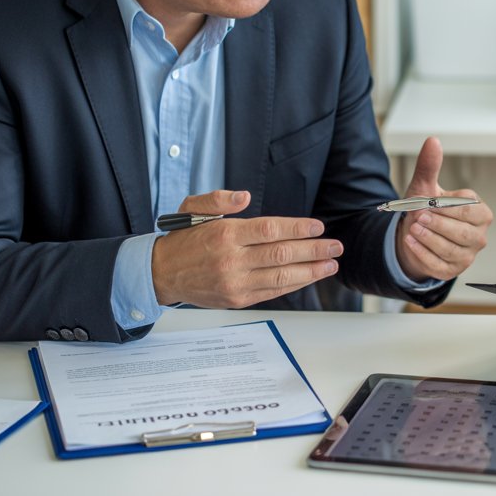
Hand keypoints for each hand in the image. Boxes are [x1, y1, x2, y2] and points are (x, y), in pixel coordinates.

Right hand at [151, 189, 342, 307]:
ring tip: (330, 264)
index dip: (298, 228)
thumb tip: (245, 197)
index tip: (318, 227)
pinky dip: (293, 284)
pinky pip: (272, 292)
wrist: (160, 274)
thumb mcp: (193, 208)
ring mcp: (235, 282)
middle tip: (335, 246)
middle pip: (282, 254)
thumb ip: (220, 200)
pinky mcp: (236, 299)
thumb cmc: (182, 239)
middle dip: (314, 250)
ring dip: (311, 271)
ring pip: (281, 277)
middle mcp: (232, 260)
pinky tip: (309, 277)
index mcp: (225, 234)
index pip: (271, 230)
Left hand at [394, 137, 492, 281]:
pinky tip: (411, 242)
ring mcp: (467, 255)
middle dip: (438, 224)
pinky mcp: (453, 270)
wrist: (414, 234)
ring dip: (428, 239)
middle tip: (419, 216)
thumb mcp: (425, 187)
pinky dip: (422, 253)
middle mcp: (478, 235)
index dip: (447, 208)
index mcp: (480, 213)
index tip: (428, 202)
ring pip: (451, 250)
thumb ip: (430, 165)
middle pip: (462, 233)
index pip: (469, 211)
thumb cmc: (426, 209)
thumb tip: (433, 141)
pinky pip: (439, 265)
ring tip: (413, 228)